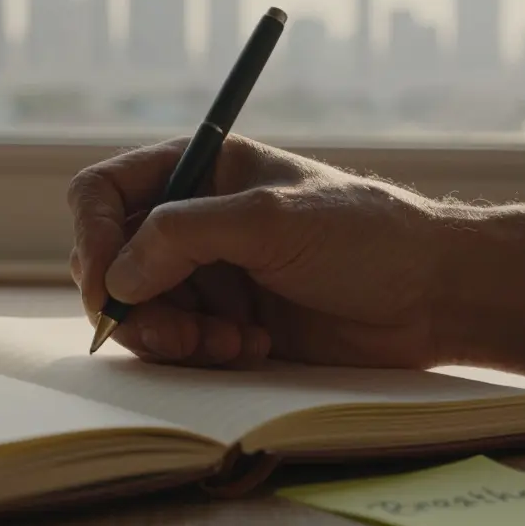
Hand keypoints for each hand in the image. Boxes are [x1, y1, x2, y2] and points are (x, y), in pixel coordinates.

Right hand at [68, 135, 447, 369]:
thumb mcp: (271, 220)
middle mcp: (190, 220)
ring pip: (138, 311)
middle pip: (110, 262)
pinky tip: (252, 346)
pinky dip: (200, 354)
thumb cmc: (365, 236)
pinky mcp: (222, 320)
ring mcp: (204, 273)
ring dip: (170, 336)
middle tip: (175, 335)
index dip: (92, 237)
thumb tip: (114, 278)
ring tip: (226, 342)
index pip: (103, 193)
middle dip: (134, 304)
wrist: (433, 296)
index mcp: (196, 171)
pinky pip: (175, 345)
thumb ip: (182, 237)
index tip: (106, 286)